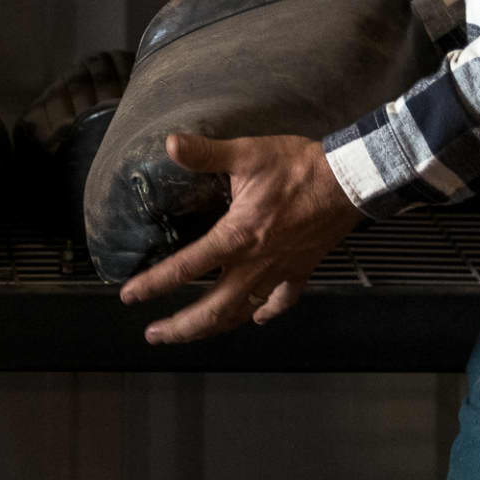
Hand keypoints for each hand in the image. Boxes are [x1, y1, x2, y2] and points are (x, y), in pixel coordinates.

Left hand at [116, 133, 358, 344]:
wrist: (350, 180)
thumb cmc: (299, 166)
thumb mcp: (248, 154)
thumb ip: (206, 153)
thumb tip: (170, 143)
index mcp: (237, 237)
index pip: (186, 268)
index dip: (154, 285)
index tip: (130, 297)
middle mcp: (255, 264)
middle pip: (212, 309)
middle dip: (181, 328)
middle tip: (155, 335)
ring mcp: (279, 272)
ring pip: (241, 311)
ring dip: (213, 327)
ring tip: (191, 334)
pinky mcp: (301, 270)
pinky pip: (281, 301)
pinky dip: (265, 312)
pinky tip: (254, 318)